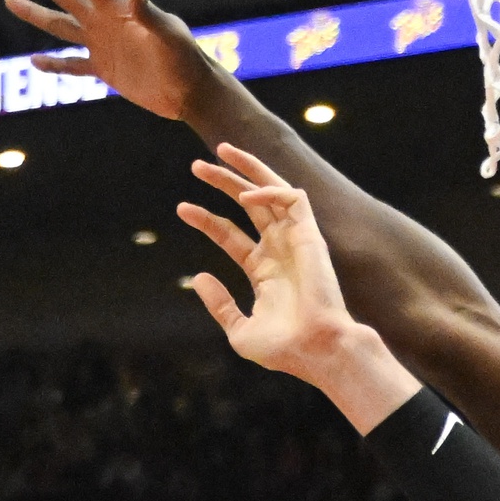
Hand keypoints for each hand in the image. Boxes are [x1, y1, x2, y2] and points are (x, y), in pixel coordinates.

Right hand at [3, 0, 209, 120]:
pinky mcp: (105, 70)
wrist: (191, 93)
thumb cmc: (186, 60)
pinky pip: (72, 66)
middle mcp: (105, 22)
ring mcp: (102, 45)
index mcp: (118, 8)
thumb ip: (148, 12)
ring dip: (35, 13)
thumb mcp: (169, 35)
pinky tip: (35, 61)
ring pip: (60, 26)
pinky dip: (54, 65)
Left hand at [177, 142, 369, 376]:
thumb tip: (197, 278)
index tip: (182, 208)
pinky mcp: (310, 236)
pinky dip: (270, 191)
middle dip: (224, 182)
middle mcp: (280, 251)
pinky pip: (292, 199)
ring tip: (220, 151)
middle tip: (196, 166)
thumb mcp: (239, 331)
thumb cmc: (284, 348)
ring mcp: (295, 241)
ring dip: (247, 169)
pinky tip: (247, 195)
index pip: (231, 235)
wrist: (316, 349)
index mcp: (265, 272)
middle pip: (250, 205)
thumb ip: (219, 304)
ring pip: (272, 191)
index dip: (207, 220)